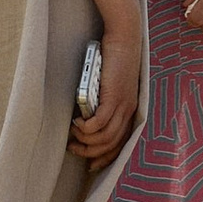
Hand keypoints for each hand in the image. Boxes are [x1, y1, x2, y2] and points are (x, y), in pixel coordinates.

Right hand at [70, 17, 142, 163]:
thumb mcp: (110, 85)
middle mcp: (129, 111)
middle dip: (90, 152)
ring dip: (85, 141)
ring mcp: (122, 105)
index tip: (91, 164)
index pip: (121, 144)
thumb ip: (102, 101)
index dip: (105, 158)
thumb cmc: (114, 58)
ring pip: (104, 138)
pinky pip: (98, 124)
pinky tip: (76, 123)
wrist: (124, 38)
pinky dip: (86, 129)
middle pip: (111, 145)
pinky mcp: (114, 97)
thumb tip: (85, 116)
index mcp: (130, 110)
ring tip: (73, 134)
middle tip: (74, 148)